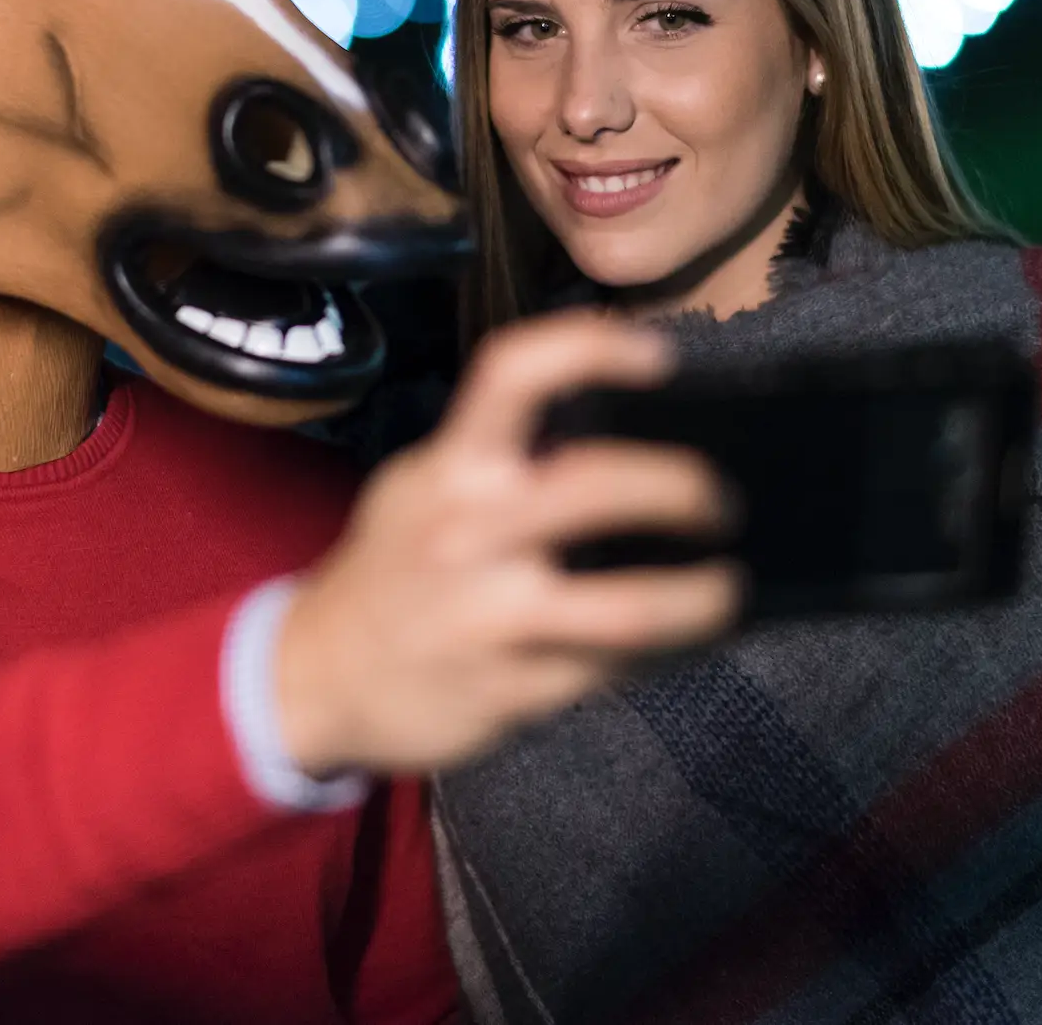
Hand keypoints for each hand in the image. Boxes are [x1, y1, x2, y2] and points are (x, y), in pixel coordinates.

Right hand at [277, 312, 741, 775]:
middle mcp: (467, 534)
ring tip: (726, 591)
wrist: (315, 679)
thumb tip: (619, 434)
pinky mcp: (508, 693)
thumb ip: (498, 461)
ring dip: (697, 599)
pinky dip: (658, 656)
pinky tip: (675, 644)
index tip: (660, 357)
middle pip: (594, 487)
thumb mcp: (421, 489)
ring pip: (624, 609)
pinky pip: (609, 671)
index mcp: (451, 469)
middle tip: (718, 503)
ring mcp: (487, 619)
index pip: (513, 376)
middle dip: (678, 488)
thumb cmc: (392, 569)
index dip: (589, 348)